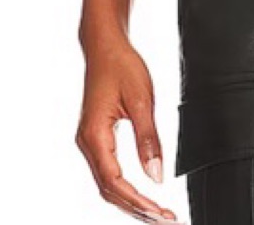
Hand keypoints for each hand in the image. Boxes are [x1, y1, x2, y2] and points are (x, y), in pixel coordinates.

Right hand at [75, 33, 180, 221]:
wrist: (105, 46)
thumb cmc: (121, 66)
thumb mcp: (141, 100)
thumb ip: (148, 139)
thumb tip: (156, 176)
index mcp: (94, 136)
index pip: (114, 182)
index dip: (137, 201)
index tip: (160, 213)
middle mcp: (87, 143)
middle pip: (109, 189)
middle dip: (136, 208)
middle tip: (165, 220)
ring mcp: (90, 142)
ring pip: (108, 183)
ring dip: (131, 201)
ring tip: (158, 214)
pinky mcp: (97, 138)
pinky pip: (109, 171)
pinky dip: (125, 188)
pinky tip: (142, 194)